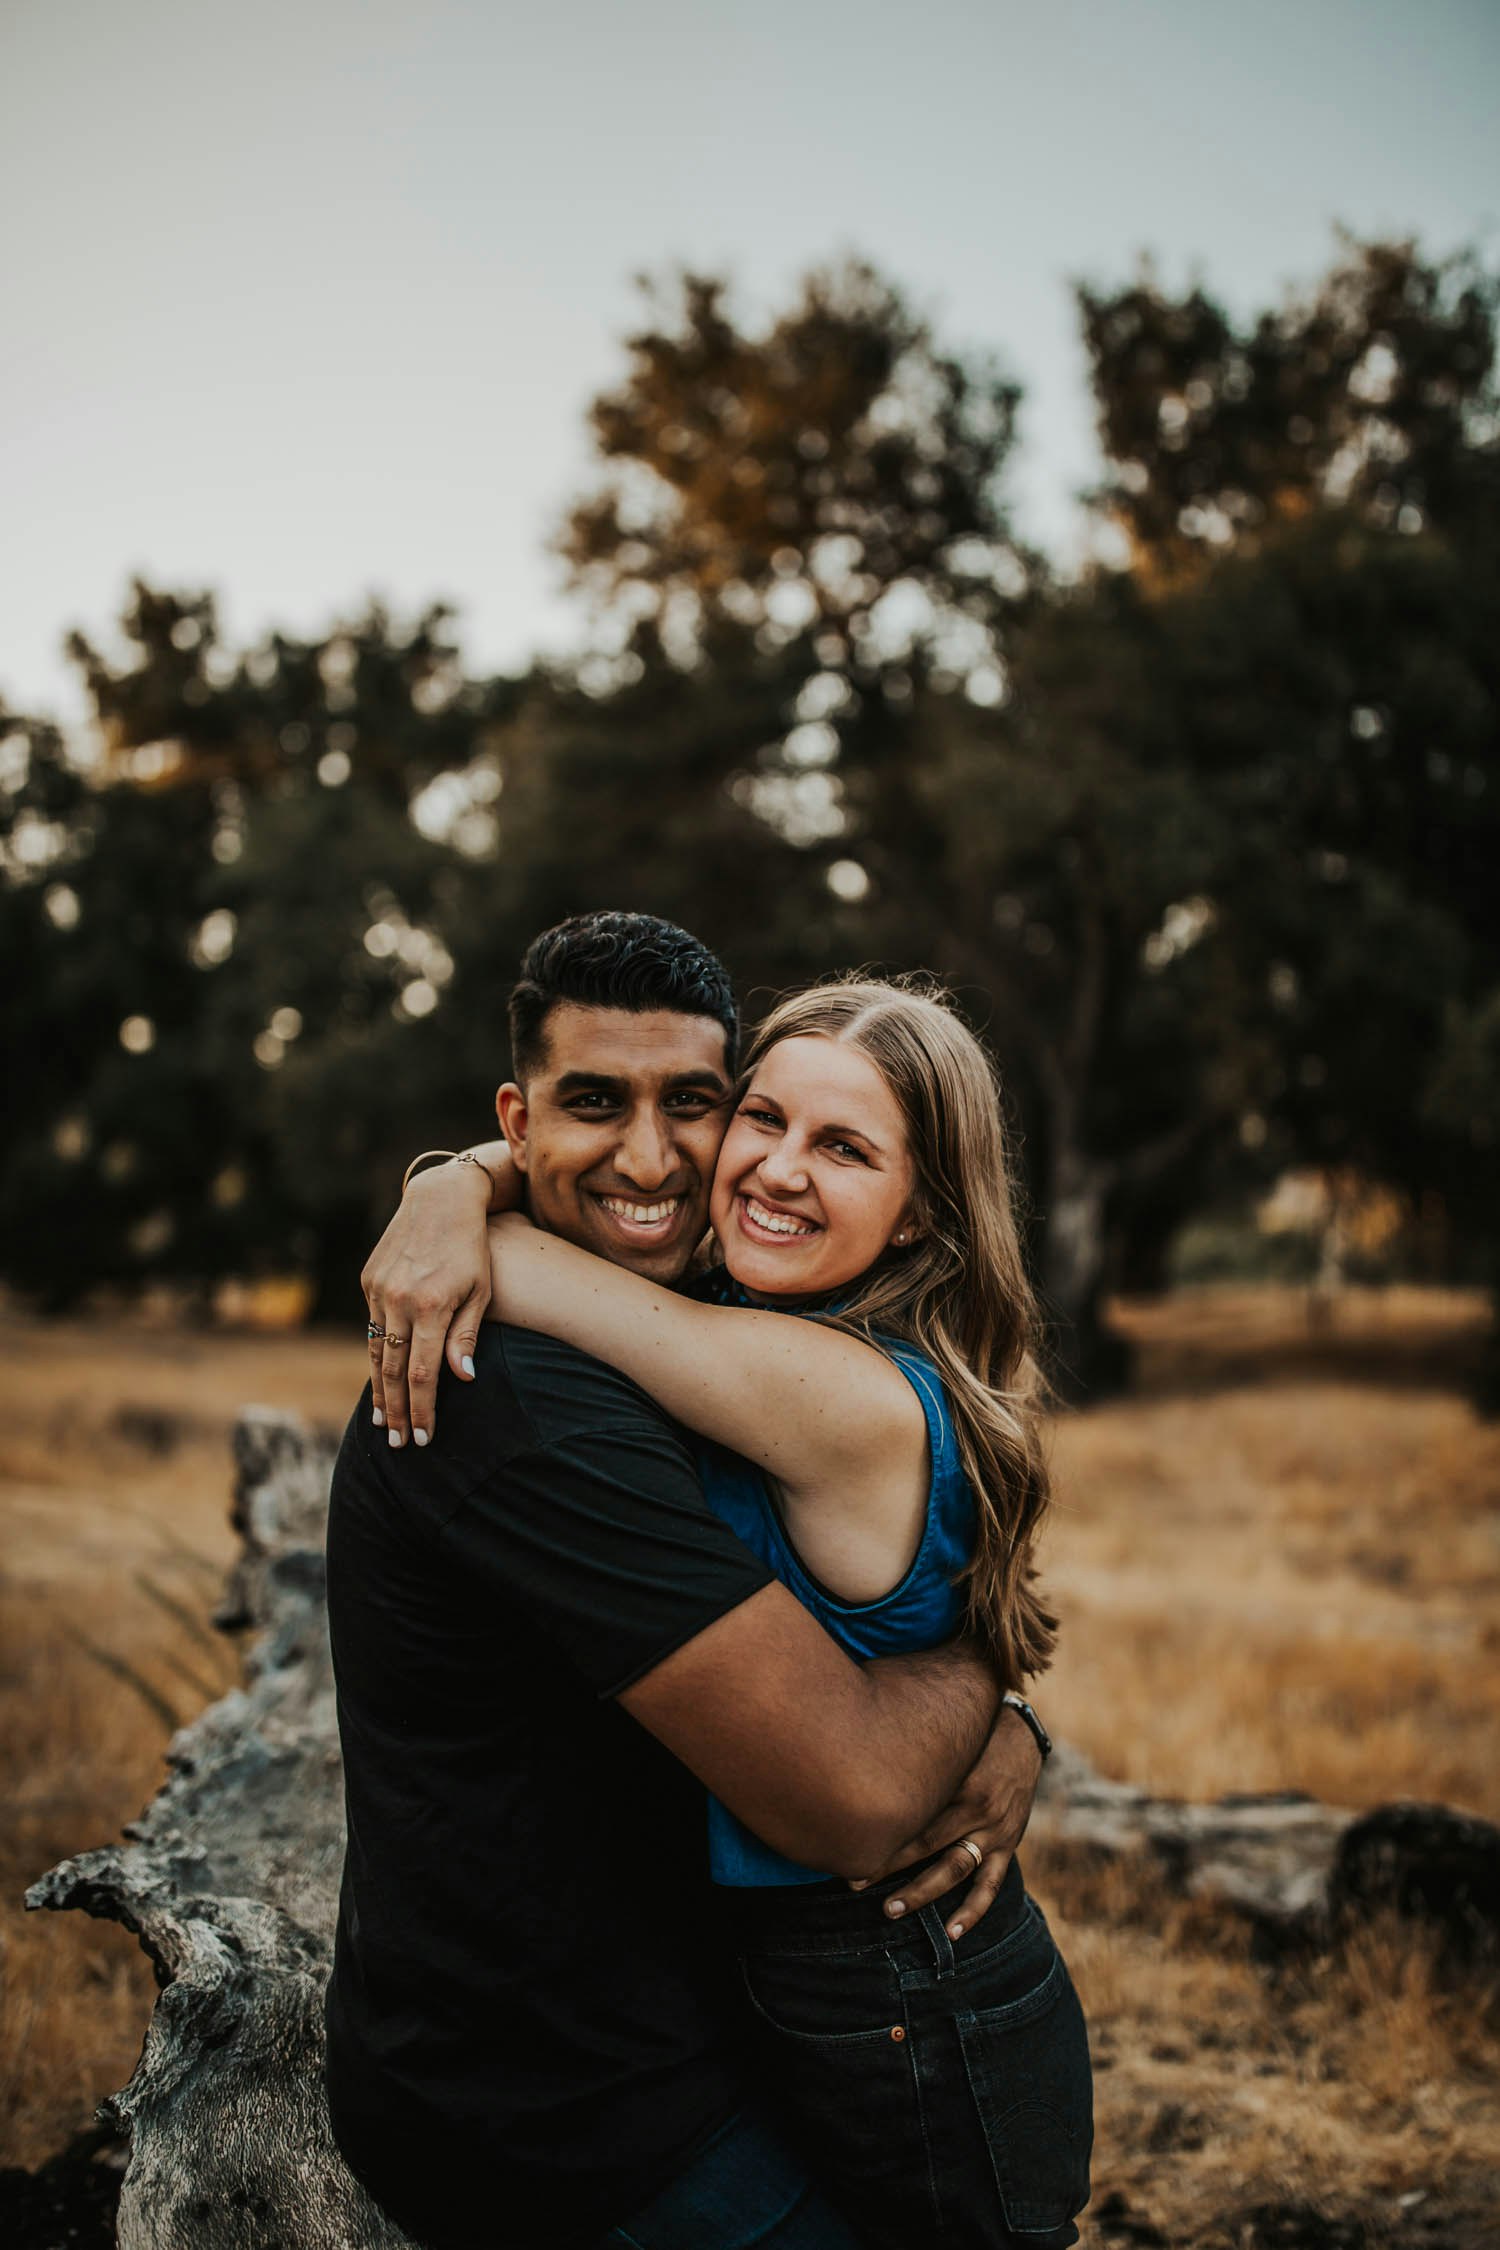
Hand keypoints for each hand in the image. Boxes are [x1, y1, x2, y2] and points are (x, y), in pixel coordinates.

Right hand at [362, 1160, 494, 1445]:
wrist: (441, 1198)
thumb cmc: (472, 1248)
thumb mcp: (481, 1290)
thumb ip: (466, 1335)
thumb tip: (462, 1378)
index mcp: (431, 1305)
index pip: (421, 1374)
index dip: (422, 1409)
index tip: (425, 1437)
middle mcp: (399, 1299)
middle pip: (392, 1371)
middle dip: (396, 1412)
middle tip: (399, 1444)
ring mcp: (379, 1289)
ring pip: (375, 1352)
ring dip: (380, 1390)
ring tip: (383, 1422)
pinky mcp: (369, 1280)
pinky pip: (370, 1327)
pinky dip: (375, 1356)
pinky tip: (379, 1378)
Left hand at [851, 1701, 1042, 1938]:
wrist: (1023, 1735)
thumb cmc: (973, 1734)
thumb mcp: (945, 1739)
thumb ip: (914, 1758)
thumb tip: (866, 1765)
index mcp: (958, 1779)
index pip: (913, 1813)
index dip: (881, 1834)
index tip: (847, 1848)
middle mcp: (977, 1808)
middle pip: (926, 1843)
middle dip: (889, 1866)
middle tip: (854, 1883)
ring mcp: (995, 1830)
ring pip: (955, 1868)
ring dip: (922, 1892)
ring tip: (891, 1910)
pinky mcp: (1008, 1844)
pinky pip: (991, 1884)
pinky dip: (973, 1910)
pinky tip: (954, 1933)